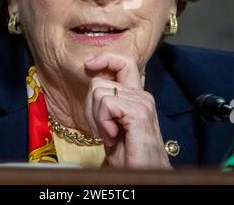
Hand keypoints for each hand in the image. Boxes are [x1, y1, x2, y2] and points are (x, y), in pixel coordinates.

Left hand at [84, 52, 170, 168]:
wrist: (144, 175)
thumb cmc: (128, 154)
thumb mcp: (112, 123)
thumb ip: (106, 102)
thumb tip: (92, 82)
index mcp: (135, 94)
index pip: (123, 62)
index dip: (105, 58)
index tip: (89, 65)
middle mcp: (141, 94)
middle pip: (99, 81)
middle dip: (90, 106)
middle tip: (100, 128)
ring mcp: (142, 102)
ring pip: (99, 92)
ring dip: (96, 117)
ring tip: (108, 134)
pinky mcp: (139, 112)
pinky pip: (106, 103)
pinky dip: (102, 122)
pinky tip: (112, 136)